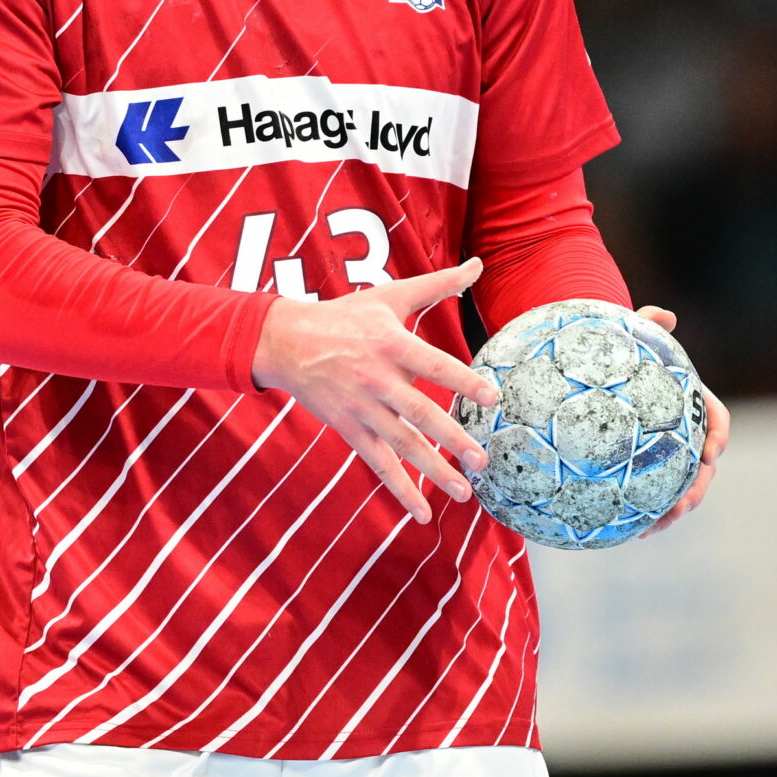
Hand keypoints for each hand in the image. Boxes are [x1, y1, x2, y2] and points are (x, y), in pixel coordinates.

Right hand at [251, 259, 497, 524]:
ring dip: (433, 470)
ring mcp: (361, 407)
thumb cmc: (345, 316)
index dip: (463, 380)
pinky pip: (378, 462)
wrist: (284, 340)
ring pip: (402, 444)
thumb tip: (478, 264)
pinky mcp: (349, 428)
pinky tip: (423, 512)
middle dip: (452, 438)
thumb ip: (438, 284)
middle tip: (482, 460)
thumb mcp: (390, 295)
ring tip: (464, 491)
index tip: (492, 397)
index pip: (433, 364)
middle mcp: (377, 378)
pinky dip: (400, 489)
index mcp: (391, 343)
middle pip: (419, 412)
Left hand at [633, 304, 727, 535]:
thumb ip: (648, 324)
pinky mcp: (650, 471)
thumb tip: (665, 314)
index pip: (716, 418)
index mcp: (691, 403)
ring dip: (676, 509)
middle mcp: (686, 432)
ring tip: (658, 526)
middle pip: (704, 465)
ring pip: (685, 487)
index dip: (719, 435)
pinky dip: (650, 514)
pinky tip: (632, 531)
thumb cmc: (625, 353)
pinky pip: (656, 496)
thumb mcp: (636, 335)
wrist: (608, 373)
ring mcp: (670, 454)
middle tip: (684, 503)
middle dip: (698, 487)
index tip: (711, 451)